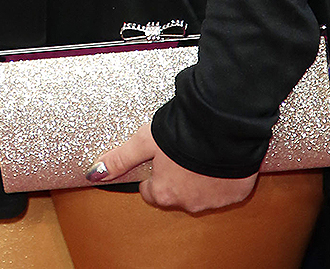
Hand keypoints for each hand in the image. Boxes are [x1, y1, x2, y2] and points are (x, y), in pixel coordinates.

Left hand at [85, 124, 257, 212]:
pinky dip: (220, 178)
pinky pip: (224, 190)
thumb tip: (94, 173)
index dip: (153, 173)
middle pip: (175, 194)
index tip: (158, 158)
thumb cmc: (182, 132)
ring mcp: (213, 202)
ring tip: (198, 151)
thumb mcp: (145, 140)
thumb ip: (120, 158)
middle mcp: (188, 204)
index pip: (150, 192)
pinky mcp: (235, 195)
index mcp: (164, 193)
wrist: (224, 125)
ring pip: (200, 193)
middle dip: (176, 176)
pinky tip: (217, 157)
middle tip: (179, 151)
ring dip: (198, 178)